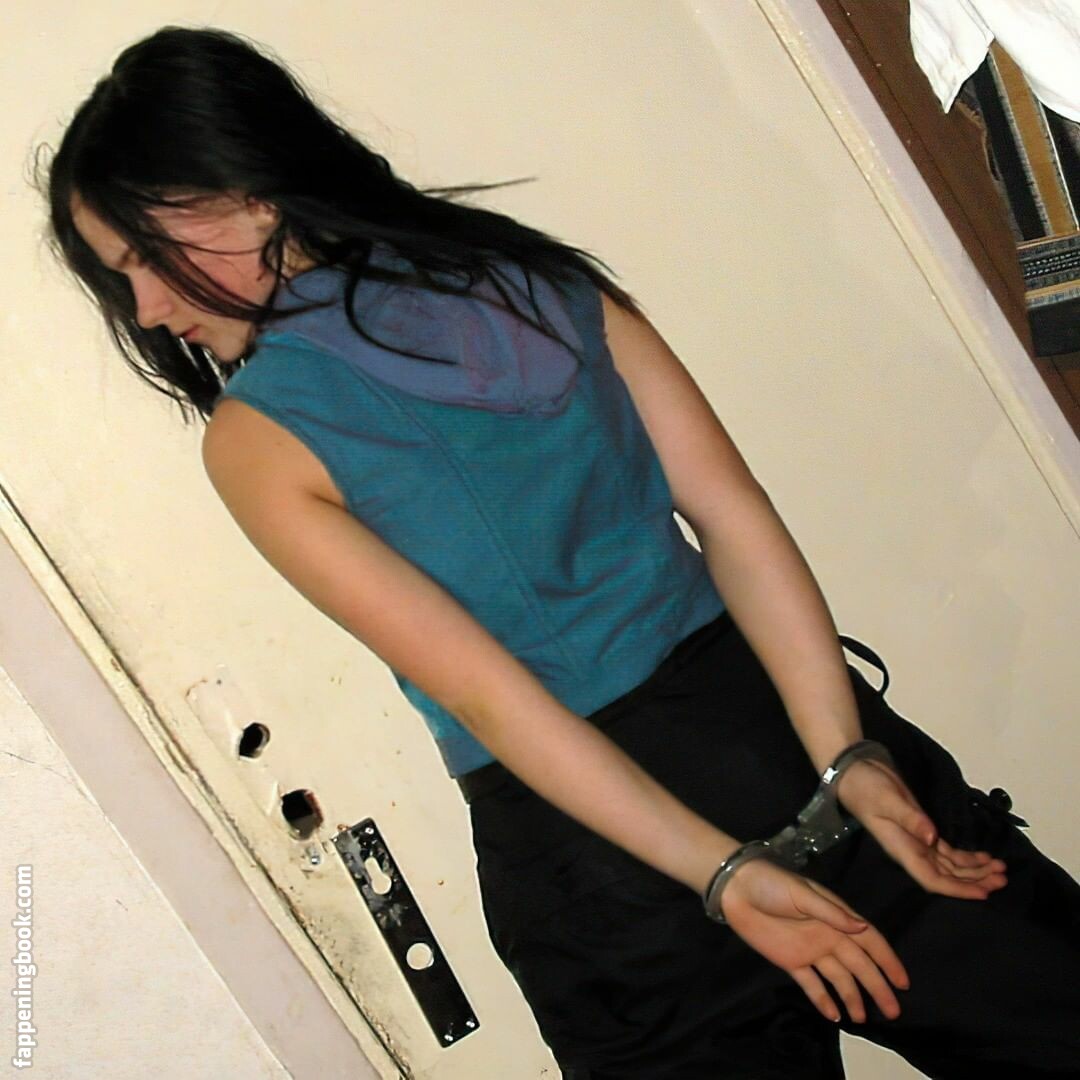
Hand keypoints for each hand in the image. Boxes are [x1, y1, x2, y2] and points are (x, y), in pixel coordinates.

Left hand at [719, 856, 908, 1023]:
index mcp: (835, 917)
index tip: (903, 982)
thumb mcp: (803, 894)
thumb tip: (864, 928)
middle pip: (859, 966)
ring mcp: (810, 950)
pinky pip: (811, 984)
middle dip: (877, 987)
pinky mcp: (790, 961)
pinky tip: (834, 1016)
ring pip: (838, 978)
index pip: (869, 941)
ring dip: (852, 997)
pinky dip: (823, 1000)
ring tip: (862, 1020)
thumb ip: (833, 914)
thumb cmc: (772, 884)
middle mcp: (828, 936)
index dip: (887, 961)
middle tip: (892, 1012)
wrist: (736, 889)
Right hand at [835, 758, 1007, 899]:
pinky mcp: (922, 828)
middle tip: (1002, 879)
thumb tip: (932, 838)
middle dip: (974, 881)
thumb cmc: (866, 787)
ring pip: (950, 865)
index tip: (983, 893)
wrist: (855, 771)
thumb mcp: (887, 801)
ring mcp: (917, 840)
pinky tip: (985, 857)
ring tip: (1001, 869)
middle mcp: (911, 850)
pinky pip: (947, 851)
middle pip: (946, 876)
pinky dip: (967, 856)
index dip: (957, 889)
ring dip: (975, 870)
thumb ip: (910, 818)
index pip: (932, 879)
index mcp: (902, 849)